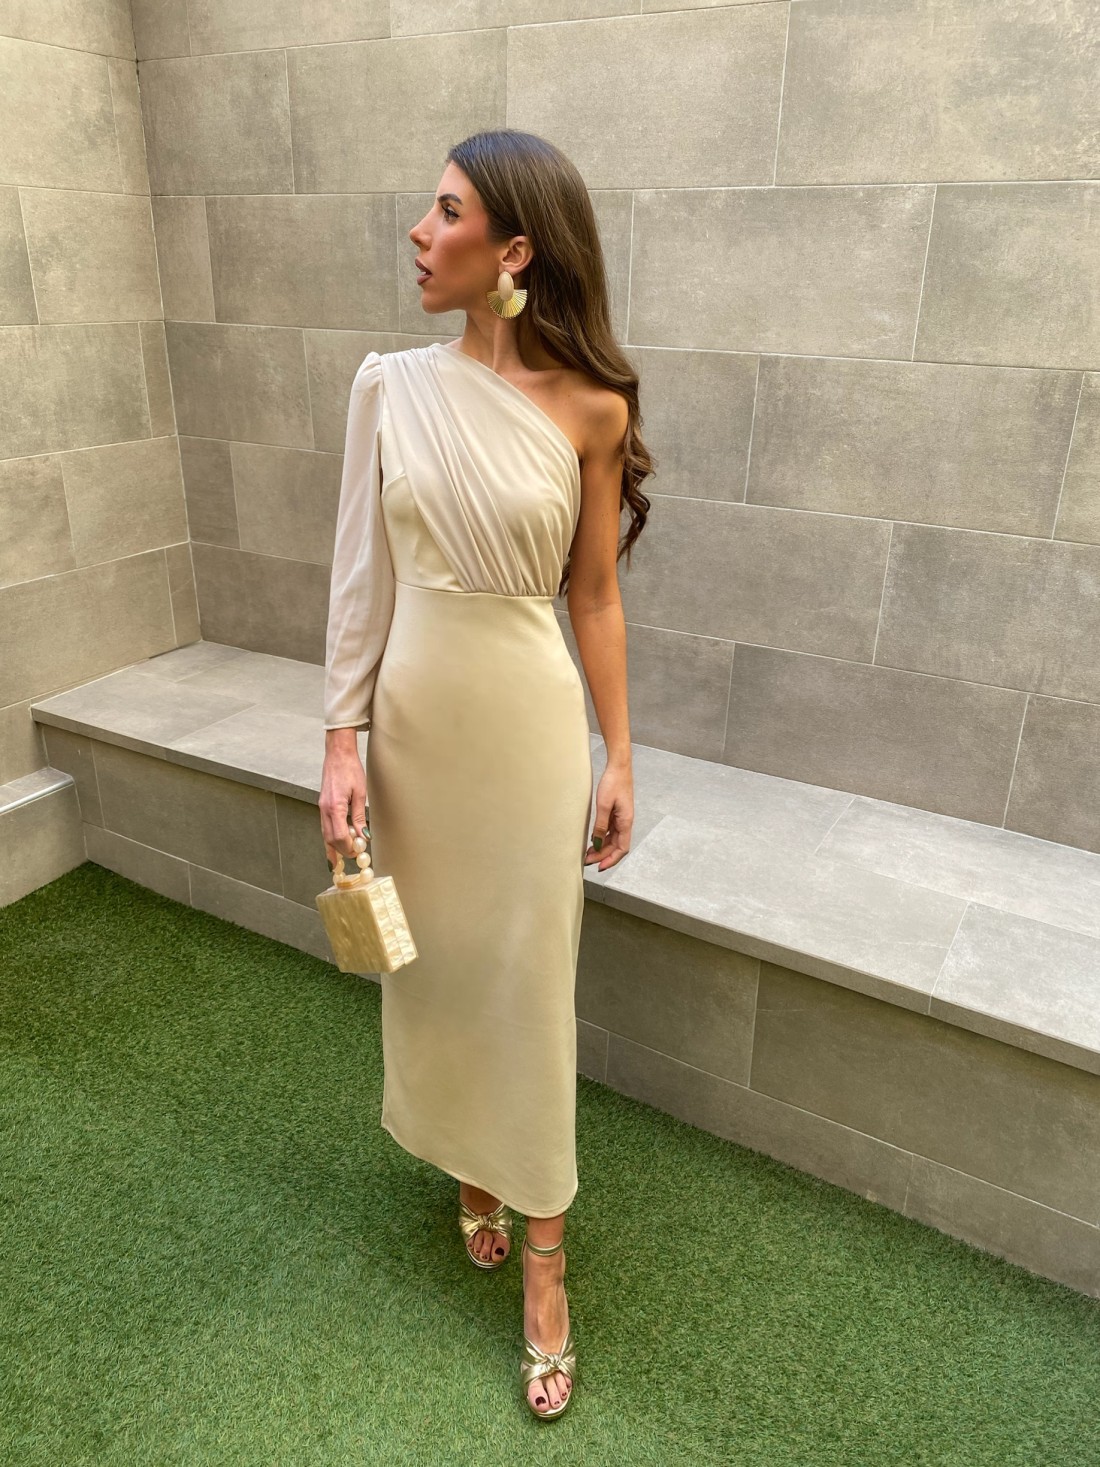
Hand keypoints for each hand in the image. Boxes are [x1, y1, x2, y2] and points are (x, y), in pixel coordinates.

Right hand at [320, 735, 368, 868]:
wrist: (338, 754)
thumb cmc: (351, 770)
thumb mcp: (360, 793)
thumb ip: (359, 816)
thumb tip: (363, 836)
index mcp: (334, 807)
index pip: (339, 836)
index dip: (348, 847)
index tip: (358, 851)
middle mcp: (324, 809)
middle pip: (330, 838)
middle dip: (340, 850)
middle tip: (354, 855)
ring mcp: (321, 807)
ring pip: (324, 834)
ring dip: (333, 846)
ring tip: (341, 857)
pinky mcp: (322, 805)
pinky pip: (324, 826)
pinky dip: (330, 836)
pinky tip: (336, 842)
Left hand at [584, 763, 632, 870]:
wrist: (618, 766)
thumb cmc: (613, 782)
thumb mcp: (603, 805)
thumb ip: (600, 825)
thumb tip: (597, 843)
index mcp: (626, 822)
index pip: (622, 848)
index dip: (611, 859)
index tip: (599, 867)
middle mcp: (625, 822)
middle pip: (616, 846)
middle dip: (603, 856)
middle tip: (587, 861)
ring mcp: (621, 818)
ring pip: (612, 839)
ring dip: (601, 848)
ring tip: (588, 854)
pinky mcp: (615, 813)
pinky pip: (609, 830)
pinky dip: (601, 838)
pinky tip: (592, 840)